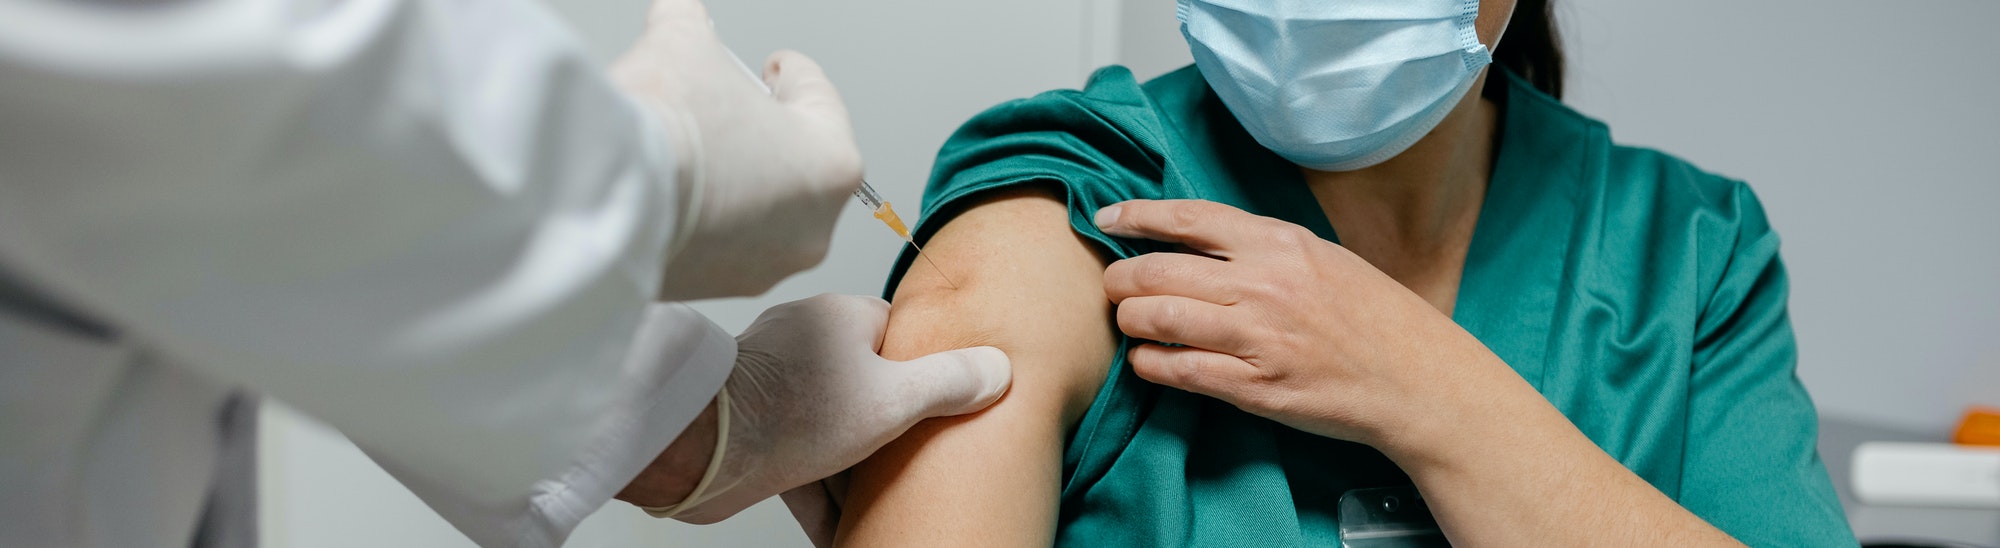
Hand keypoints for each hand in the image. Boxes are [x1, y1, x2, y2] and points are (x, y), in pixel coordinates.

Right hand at [612, 0, 863, 299]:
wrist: (611, 199)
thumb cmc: (670, 130)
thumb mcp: (683, 44)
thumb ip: (691, 24)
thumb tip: (678, 16)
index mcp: (833, 165)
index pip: (818, 99)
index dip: (790, 72)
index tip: (776, 66)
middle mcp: (812, 228)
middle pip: (795, 161)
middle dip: (764, 130)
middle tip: (734, 107)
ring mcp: (767, 267)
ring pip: (761, 207)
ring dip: (737, 177)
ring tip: (700, 149)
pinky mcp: (717, 288)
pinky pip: (721, 241)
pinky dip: (706, 216)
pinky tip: (677, 189)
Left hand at [651, 294, 1010, 523]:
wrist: (704, 447)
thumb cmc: (793, 410)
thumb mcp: (894, 398)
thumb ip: (949, 383)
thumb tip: (997, 368)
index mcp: (844, 319)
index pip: (899, 335)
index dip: (926, 369)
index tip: (946, 402)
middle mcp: (810, 345)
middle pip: (870, 387)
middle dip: (893, 433)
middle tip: (922, 463)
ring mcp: (779, 386)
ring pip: (836, 430)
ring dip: (856, 471)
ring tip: (886, 504)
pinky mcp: (757, 429)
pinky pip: (803, 460)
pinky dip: (823, 492)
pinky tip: (842, 528)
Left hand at [1094, 200, 1511, 452]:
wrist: (1417, 379)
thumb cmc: (1372, 316)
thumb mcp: (1322, 257)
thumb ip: (1261, 247)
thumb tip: (1196, 241)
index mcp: (1281, 243)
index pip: (1188, 218)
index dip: (1137, 216)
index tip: (1105, 219)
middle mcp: (1264, 285)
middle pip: (1159, 271)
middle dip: (1121, 279)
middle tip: (1113, 286)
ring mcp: (1258, 338)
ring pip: (1159, 320)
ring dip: (1129, 320)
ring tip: (1128, 322)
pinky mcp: (1256, 387)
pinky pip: (1180, 371)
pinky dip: (1150, 365)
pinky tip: (1146, 361)